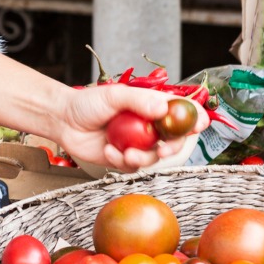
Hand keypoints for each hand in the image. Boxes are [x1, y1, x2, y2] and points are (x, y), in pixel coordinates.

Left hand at [56, 83, 210, 171]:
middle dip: (172, 148)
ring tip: (125, 153)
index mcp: (151, 107)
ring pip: (155, 158)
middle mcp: (149, 126)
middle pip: (174, 141)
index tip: (200, 125)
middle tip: (161, 150)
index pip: (181, 112)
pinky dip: (122, 162)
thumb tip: (163, 109)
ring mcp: (138, 144)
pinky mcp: (124, 159)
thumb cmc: (88, 103)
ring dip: (143, 158)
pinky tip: (108, 152)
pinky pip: (133, 167)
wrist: (63, 120)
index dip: (195, 119)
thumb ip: (139, 101)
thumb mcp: (113, 96)